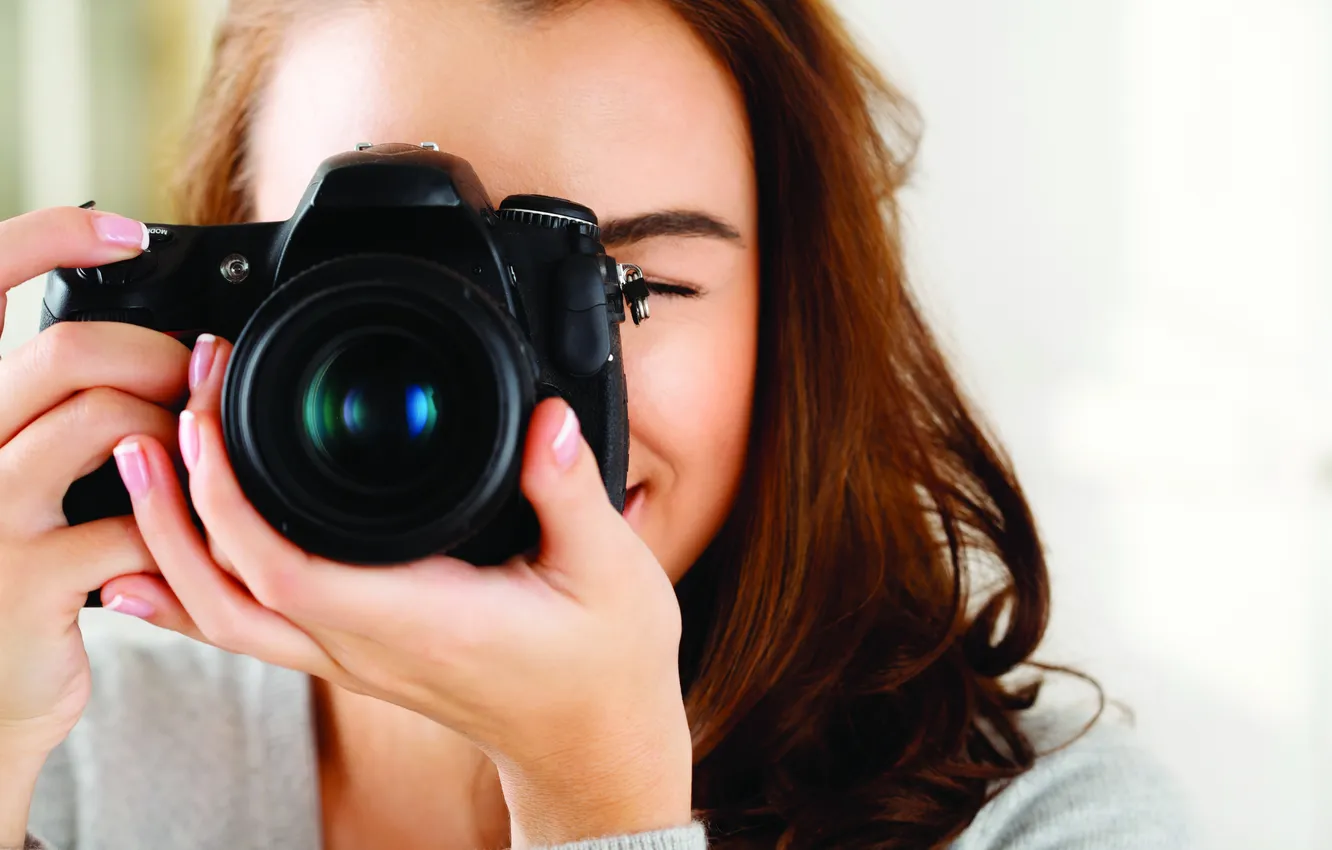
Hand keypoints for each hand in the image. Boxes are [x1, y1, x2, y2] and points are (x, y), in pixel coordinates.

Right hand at [0, 207, 188, 840]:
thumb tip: (159, 353)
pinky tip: (183, 539)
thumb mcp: (15, 479)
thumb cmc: (11, 568)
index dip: (44, 239)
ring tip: (195, 459)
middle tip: (194, 379)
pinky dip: (180, 525)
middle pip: (62, 350)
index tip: (124, 230)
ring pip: (107, 425)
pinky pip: (137, 525)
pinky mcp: (24, 582)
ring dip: (178, 435)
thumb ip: (53, 414)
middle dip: (153, 354)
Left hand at [105, 336, 693, 847]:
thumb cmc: (602, 665)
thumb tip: (546, 416)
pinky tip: (152, 563)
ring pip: (224, 616)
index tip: (209, 418)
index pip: (286, 570)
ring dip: (171, 542)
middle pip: (225, 593)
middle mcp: (369, 646)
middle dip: (175, 506)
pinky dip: (191, 589)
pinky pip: (249, 627)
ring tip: (142, 463)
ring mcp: (353, 657)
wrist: (591, 744)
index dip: (227, 499)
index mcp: (423, 622)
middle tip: (158, 419)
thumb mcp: (612, 570)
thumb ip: (571, 489)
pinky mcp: (355, 654)